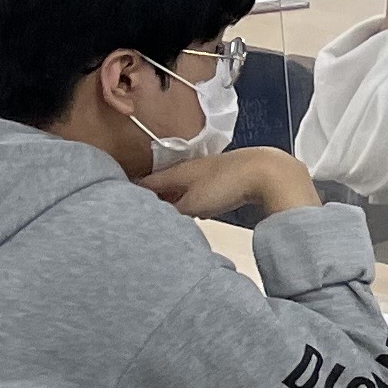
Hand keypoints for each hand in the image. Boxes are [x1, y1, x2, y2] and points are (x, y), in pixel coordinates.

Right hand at [149, 149, 317, 220]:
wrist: (268, 173)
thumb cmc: (230, 184)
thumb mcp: (193, 204)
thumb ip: (172, 212)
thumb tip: (156, 218)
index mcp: (179, 171)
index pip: (148, 182)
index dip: (133, 191)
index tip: (118, 199)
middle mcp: (191, 169)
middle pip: (165, 183)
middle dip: (152, 196)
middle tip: (138, 208)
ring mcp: (210, 173)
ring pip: (183, 186)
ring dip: (173, 198)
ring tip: (163, 212)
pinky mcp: (227, 180)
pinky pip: (201, 190)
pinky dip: (192, 199)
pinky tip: (195, 209)